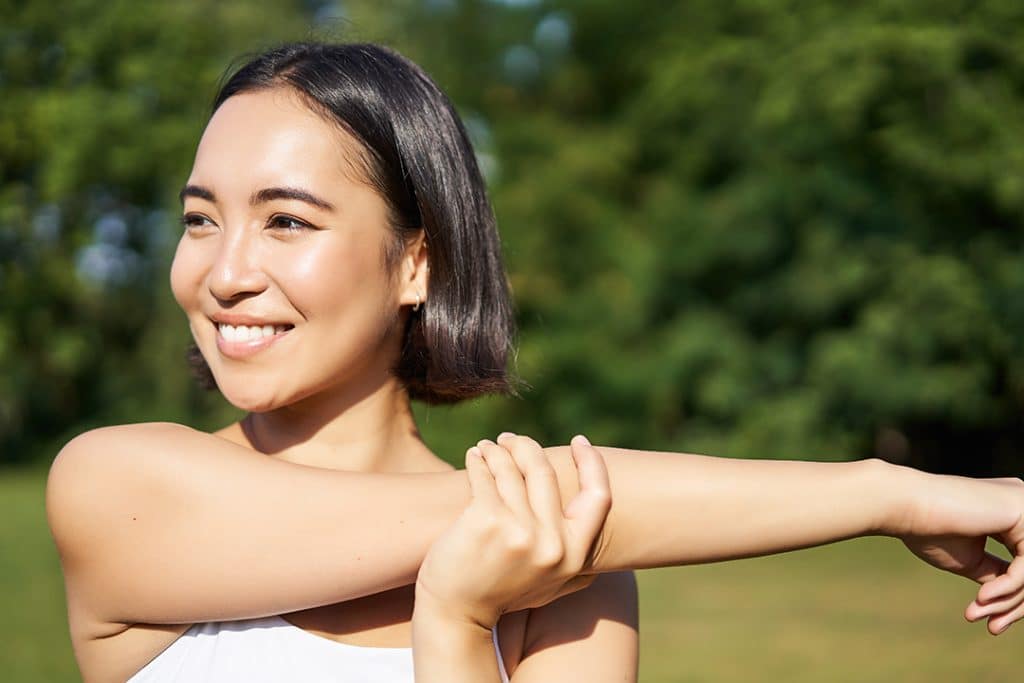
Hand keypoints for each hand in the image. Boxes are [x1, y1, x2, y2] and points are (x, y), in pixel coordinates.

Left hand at [415, 433, 610, 628]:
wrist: (456, 616)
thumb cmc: (502, 595)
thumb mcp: (551, 585)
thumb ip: (578, 562)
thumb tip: (598, 532)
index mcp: (573, 556)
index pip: (598, 497)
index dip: (592, 463)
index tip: (579, 441)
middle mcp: (551, 544)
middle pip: (545, 471)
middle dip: (526, 447)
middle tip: (510, 440)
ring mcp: (519, 531)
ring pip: (512, 468)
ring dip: (498, 450)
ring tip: (487, 448)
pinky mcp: (486, 521)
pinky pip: (486, 475)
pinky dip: (480, 460)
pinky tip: (475, 457)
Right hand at [896, 472, 1023, 633]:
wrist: (902, 505)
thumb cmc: (927, 529)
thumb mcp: (971, 559)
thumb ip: (997, 574)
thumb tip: (1016, 598)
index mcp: (1009, 512)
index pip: (1023, 561)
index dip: (1011, 596)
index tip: (992, 623)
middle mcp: (1021, 503)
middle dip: (1014, 603)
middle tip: (993, 627)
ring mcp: (1023, 505)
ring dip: (1009, 599)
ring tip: (979, 613)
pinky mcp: (1022, 511)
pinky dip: (1009, 586)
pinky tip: (983, 597)